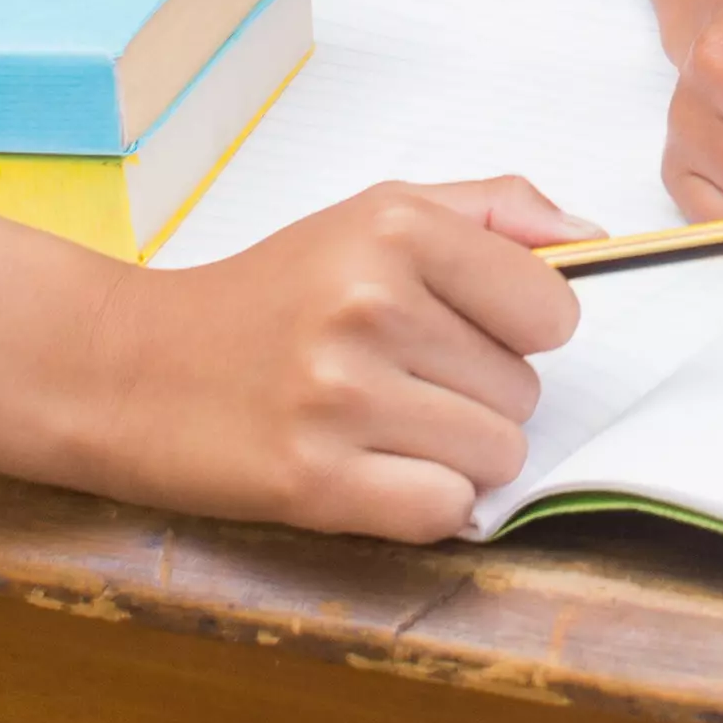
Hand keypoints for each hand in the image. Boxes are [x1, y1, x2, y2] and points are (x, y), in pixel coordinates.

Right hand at [84, 179, 583, 542]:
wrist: (126, 367)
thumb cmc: (266, 294)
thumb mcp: (371, 214)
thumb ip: (493, 212)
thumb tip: (596, 237)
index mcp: (395, 227)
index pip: (555, 309)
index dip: (520, 329)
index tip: (461, 328)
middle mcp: (372, 305)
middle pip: (525, 391)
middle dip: (475, 393)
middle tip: (393, 378)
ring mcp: (342, 397)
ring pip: (496, 455)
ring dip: (453, 453)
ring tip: (378, 423)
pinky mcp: (315, 482)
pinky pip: (446, 510)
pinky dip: (422, 503)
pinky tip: (368, 471)